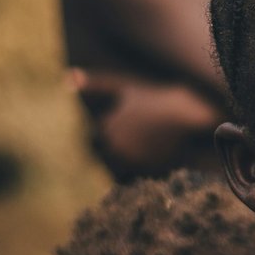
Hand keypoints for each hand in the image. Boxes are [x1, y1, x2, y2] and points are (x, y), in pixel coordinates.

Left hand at [72, 69, 221, 180]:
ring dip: (131, 162)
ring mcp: (132, 161)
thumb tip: (65, 77)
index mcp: (105, 128)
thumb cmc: (155, 97)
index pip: (100, 142)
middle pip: (110, 158)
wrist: (189, 112)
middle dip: (122, 150)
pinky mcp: (149, 172)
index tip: (134, 125)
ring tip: (149, 146)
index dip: (117, 133)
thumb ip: (95, 83)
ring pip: (123, 169)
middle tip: (143, 137)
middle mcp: (115, 147)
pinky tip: (157, 155)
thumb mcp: (124, 86)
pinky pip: (139, 177)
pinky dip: (144, 170)